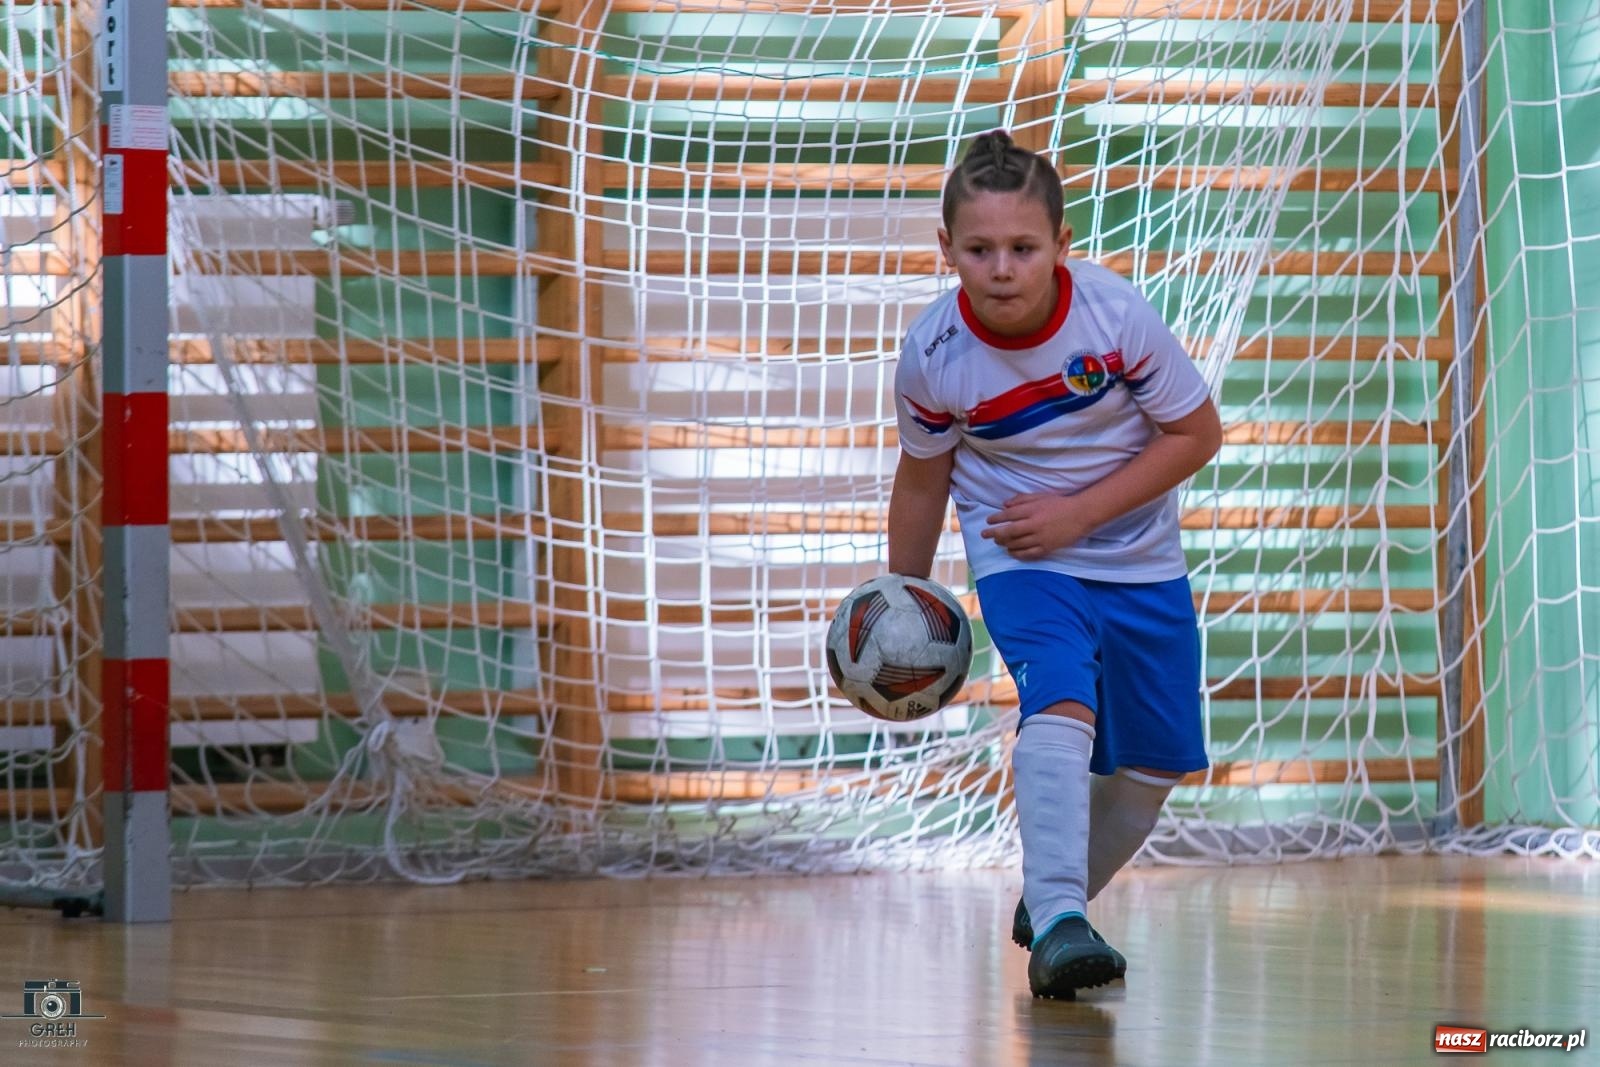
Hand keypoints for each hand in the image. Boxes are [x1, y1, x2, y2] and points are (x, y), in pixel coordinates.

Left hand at [980, 492, 1094, 559]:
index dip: (996, 518)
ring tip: (998, 542)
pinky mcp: (1047, 548)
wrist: (1081, 515)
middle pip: (1009, 531)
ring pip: (1017, 544)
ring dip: (1004, 543)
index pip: (1009, 515)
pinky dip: (1017, 554)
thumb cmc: (1059, 504)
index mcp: (1033, 510)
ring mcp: (1041, 538)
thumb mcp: (1040, 496)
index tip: (988, 521)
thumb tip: (1004, 505)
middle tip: (985, 534)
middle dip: (994, 533)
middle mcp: (1035, 524)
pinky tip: (1010, 551)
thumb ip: (1022, 499)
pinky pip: (1028, 554)